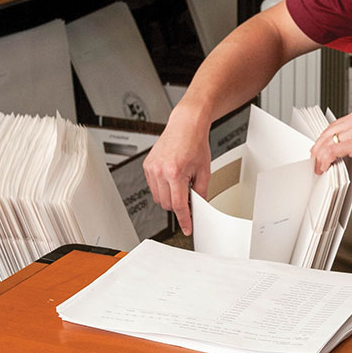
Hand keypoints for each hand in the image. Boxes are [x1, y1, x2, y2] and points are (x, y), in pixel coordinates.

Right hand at [143, 106, 211, 234]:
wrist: (185, 125)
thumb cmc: (195, 143)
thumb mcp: (204, 170)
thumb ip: (201, 191)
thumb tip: (197, 206)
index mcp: (175, 173)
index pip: (179, 206)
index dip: (184, 220)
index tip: (187, 228)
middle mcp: (160, 171)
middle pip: (167, 204)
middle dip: (178, 205)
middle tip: (188, 194)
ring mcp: (151, 168)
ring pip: (158, 198)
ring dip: (169, 197)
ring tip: (180, 181)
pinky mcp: (147, 165)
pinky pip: (153, 187)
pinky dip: (162, 187)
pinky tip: (171, 177)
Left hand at [310, 107, 351, 177]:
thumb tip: (342, 148)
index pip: (334, 126)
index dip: (324, 139)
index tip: (320, 149)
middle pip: (328, 132)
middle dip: (319, 148)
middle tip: (315, 159)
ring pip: (327, 141)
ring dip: (320, 156)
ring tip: (319, 166)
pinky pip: (332, 151)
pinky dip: (325, 160)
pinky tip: (325, 167)